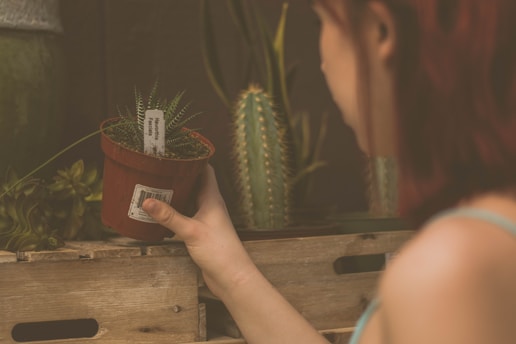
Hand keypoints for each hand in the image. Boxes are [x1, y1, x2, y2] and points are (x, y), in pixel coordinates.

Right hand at [142, 165, 256, 297]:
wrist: (231, 276)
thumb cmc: (220, 251)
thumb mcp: (190, 231)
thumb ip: (169, 216)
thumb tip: (147, 201)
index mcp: (212, 198)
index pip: (205, 170)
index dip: (192, 159)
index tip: (176, 152)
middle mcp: (210, 205)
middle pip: (194, 184)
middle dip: (177, 176)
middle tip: (158, 170)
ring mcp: (206, 218)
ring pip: (188, 200)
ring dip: (174, 195)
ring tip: (154, 189)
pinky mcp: (200, 232)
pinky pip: (185, 216)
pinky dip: (173, 213)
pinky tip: (160, 215)